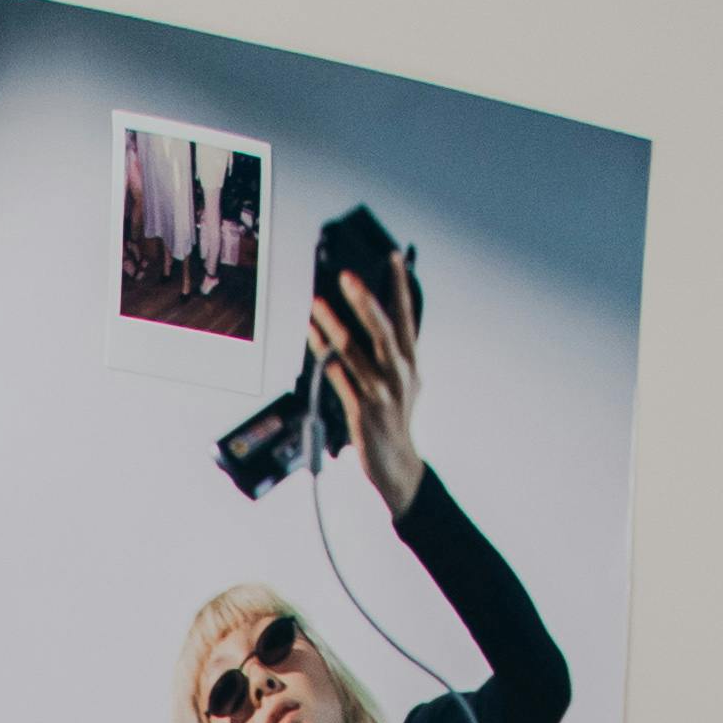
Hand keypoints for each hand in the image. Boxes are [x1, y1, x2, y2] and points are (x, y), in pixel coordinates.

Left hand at [312, 256, 424, 518]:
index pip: (407, 316)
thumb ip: (398, 351)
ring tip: (316, 303)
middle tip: (348, 275)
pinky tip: (312, 336)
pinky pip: (337, 376)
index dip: (401, 286)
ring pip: (354, 352)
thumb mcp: (408, 381)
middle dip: (365, 300)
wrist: (396, 466)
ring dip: (333, 325)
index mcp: (410, 362)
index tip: (392, 257)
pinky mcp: (360, 411)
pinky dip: (323, 354)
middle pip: (382, 330)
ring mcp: (379, 393)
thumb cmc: (397, 419)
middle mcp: (398, 374)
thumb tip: (388, 319)